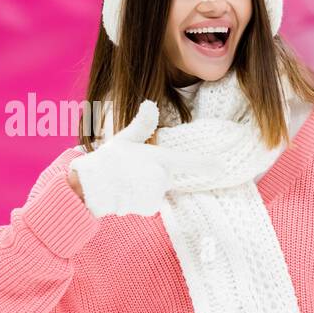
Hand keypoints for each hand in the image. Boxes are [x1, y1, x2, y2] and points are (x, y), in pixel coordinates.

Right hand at [68, 100, 196, 216]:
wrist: (90, 186)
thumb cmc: (107, 160)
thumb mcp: (124, 139)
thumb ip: (141, 124)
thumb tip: (150, 104)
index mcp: (159, 158)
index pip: (189, 162)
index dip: (207, 164)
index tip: (222, 167)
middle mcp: (161, 177)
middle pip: (168, 176)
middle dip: (154, 174)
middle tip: (132, 171)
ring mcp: (156, 194)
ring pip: (158, 191)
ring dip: (146, 188)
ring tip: (126, 182)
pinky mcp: (149, 208)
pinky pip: (151, 204)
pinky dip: (140, 200)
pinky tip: (126, 194)